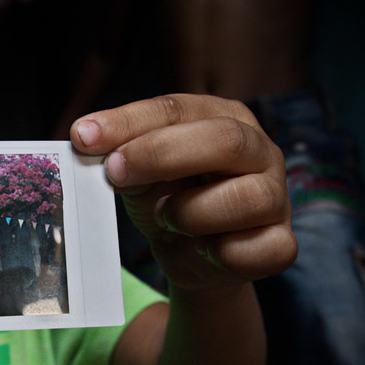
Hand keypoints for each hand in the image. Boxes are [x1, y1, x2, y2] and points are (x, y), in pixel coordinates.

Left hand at [71, 94, 296, 290]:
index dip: (130, 122)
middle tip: (116, 172)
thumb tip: (86, 136)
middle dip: (162, 155)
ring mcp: (276, 198)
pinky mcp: (280, 244)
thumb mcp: (137, 170)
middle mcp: (260, 151)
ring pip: (247, 199)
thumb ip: (118, 151)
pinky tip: (202, 248)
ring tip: (167, 217)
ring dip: (191, 212)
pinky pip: (257, 249)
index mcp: (225, 118)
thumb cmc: (168, 199)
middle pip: (226, 140)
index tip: (84, 137)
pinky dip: (220, 253)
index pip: (179, 109)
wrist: (190, 256)